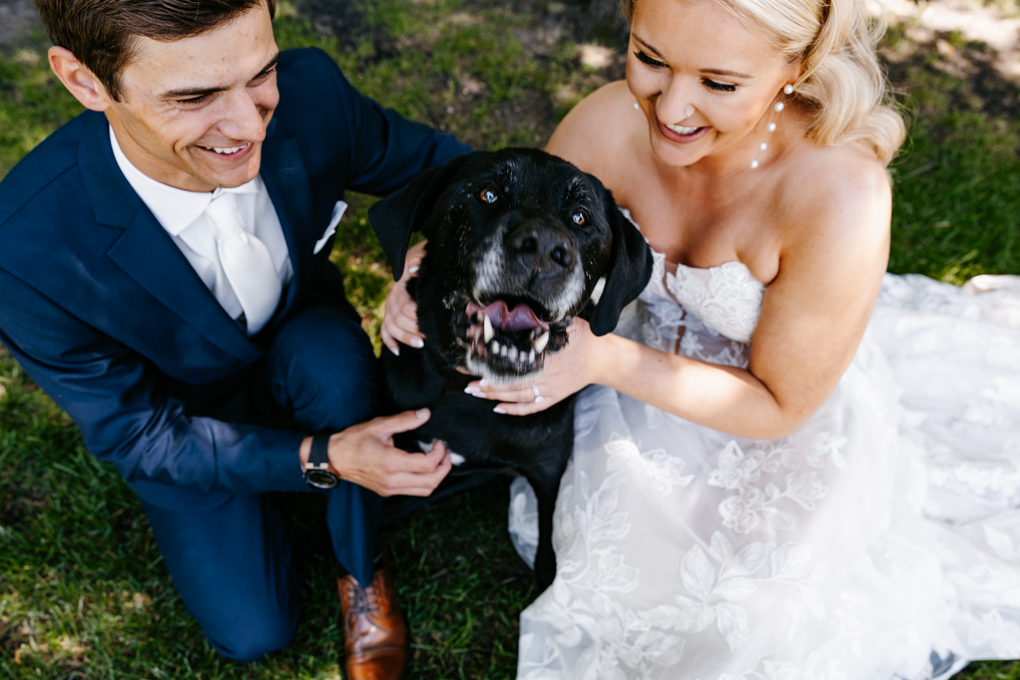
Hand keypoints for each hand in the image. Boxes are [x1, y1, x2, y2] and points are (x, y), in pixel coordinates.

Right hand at [303, 408, 451, 496]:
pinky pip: (414, 491)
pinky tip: (424, 468)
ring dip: (436, 477)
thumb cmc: (353, 441)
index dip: (440, 453)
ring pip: (424, 491)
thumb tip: (425, 414)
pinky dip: (425, 482)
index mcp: (391, 463)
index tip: (439, 442)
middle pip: (431, 482)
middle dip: (444, 468)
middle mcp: (392, 480)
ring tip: (439, 461)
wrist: (333, 459)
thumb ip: (404, 420)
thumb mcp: (379, 425)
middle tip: (445, 453)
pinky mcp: (387, 491)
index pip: (427, 464)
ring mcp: (390, 489)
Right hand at [381, 240, 426, 355]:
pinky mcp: (388, 314)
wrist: (418, 260)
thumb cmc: (424, 260)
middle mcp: (391, 298)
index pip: (405, 306)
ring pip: (391, 326)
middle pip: (397, 319)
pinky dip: (389, 341)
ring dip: (404, 337)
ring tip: (420, 345)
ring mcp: (389, 307)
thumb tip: (413, 268)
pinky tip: (398, 351)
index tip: (429, 323)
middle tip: (428, 338)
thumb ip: (418, 261)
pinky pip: (384, 330)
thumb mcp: (422, 256)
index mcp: (399, 286)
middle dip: (412, 330)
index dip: (416, 316)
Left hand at [463, 318, 604, 415]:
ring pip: (517, 396)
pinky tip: (497, 409)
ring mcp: (550, 389)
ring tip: (475, 392)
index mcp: (546, 357)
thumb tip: (521, 314)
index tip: (478, 364)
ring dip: (495, 395)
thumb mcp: (565, 323)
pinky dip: (514, 410)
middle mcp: (546, 376)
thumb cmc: (583, 337)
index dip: (495, 365)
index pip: (514, 363)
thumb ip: (543, 321)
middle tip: (469, 384)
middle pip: (511, 383)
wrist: (603, 358)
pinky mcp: (554, 397)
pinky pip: (531, 407)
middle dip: (488, 384)